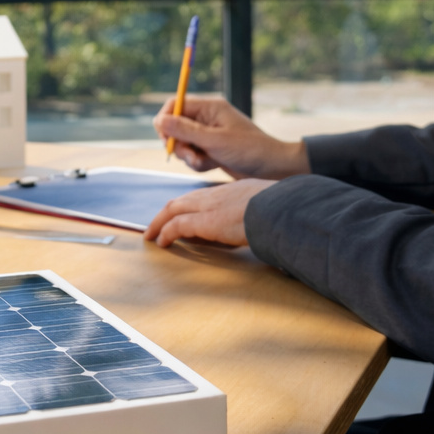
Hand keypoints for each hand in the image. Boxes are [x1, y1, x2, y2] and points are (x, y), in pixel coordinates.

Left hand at [144, 178, 274, 247]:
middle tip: (156, 225)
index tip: (179, 214)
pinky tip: (162, 242)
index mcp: (229, 191)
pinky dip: (166, 233)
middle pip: (181, 201)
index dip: (186, 206)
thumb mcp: (266, 205)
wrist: (281, 208)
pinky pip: (177, 226)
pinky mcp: (205, 221)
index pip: (200, 197)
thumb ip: (256, 213)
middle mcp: (214, 195)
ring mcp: (208, 206)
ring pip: (173, 209)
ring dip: (159, 222)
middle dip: (166, 213)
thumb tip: (257, 225)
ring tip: (152, 235)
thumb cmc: (281, 209)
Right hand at [153, 96, 310, 179]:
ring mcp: (208, 134)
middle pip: (175, 126)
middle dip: (178, 144)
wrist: (272, 169)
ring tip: (205, 163)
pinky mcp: (211, 149)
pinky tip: (212, 166)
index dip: (165, 120)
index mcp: (209, 107)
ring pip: (182, 143)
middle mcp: (207, 118)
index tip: (164, 138)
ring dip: (189, 156)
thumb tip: (158, 120)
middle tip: (189, 156)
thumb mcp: (214, 141)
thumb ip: (185, 130)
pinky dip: (198, 163)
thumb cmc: (249, 150)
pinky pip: (192, 155)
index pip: (175, 104)